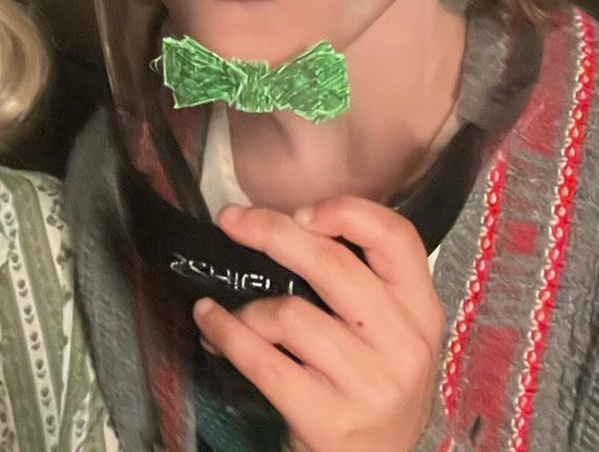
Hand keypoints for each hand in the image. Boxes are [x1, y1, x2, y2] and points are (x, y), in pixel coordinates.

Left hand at [192, 197, 442, 451]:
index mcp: (421, 311)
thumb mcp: (387, 332)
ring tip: (231, 311)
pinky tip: (209, 322)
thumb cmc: (371, 383)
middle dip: (271, 232)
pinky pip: (262, 360)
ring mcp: (370, 386)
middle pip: (332, 265)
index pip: (397, 239)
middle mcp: (404, 345)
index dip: (347, 212)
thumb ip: (358, 282)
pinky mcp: (329, 420)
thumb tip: (284, 224)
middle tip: (232, 220)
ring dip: (247, 307)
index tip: (300, 210)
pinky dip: (225, 333)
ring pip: (290, 313)